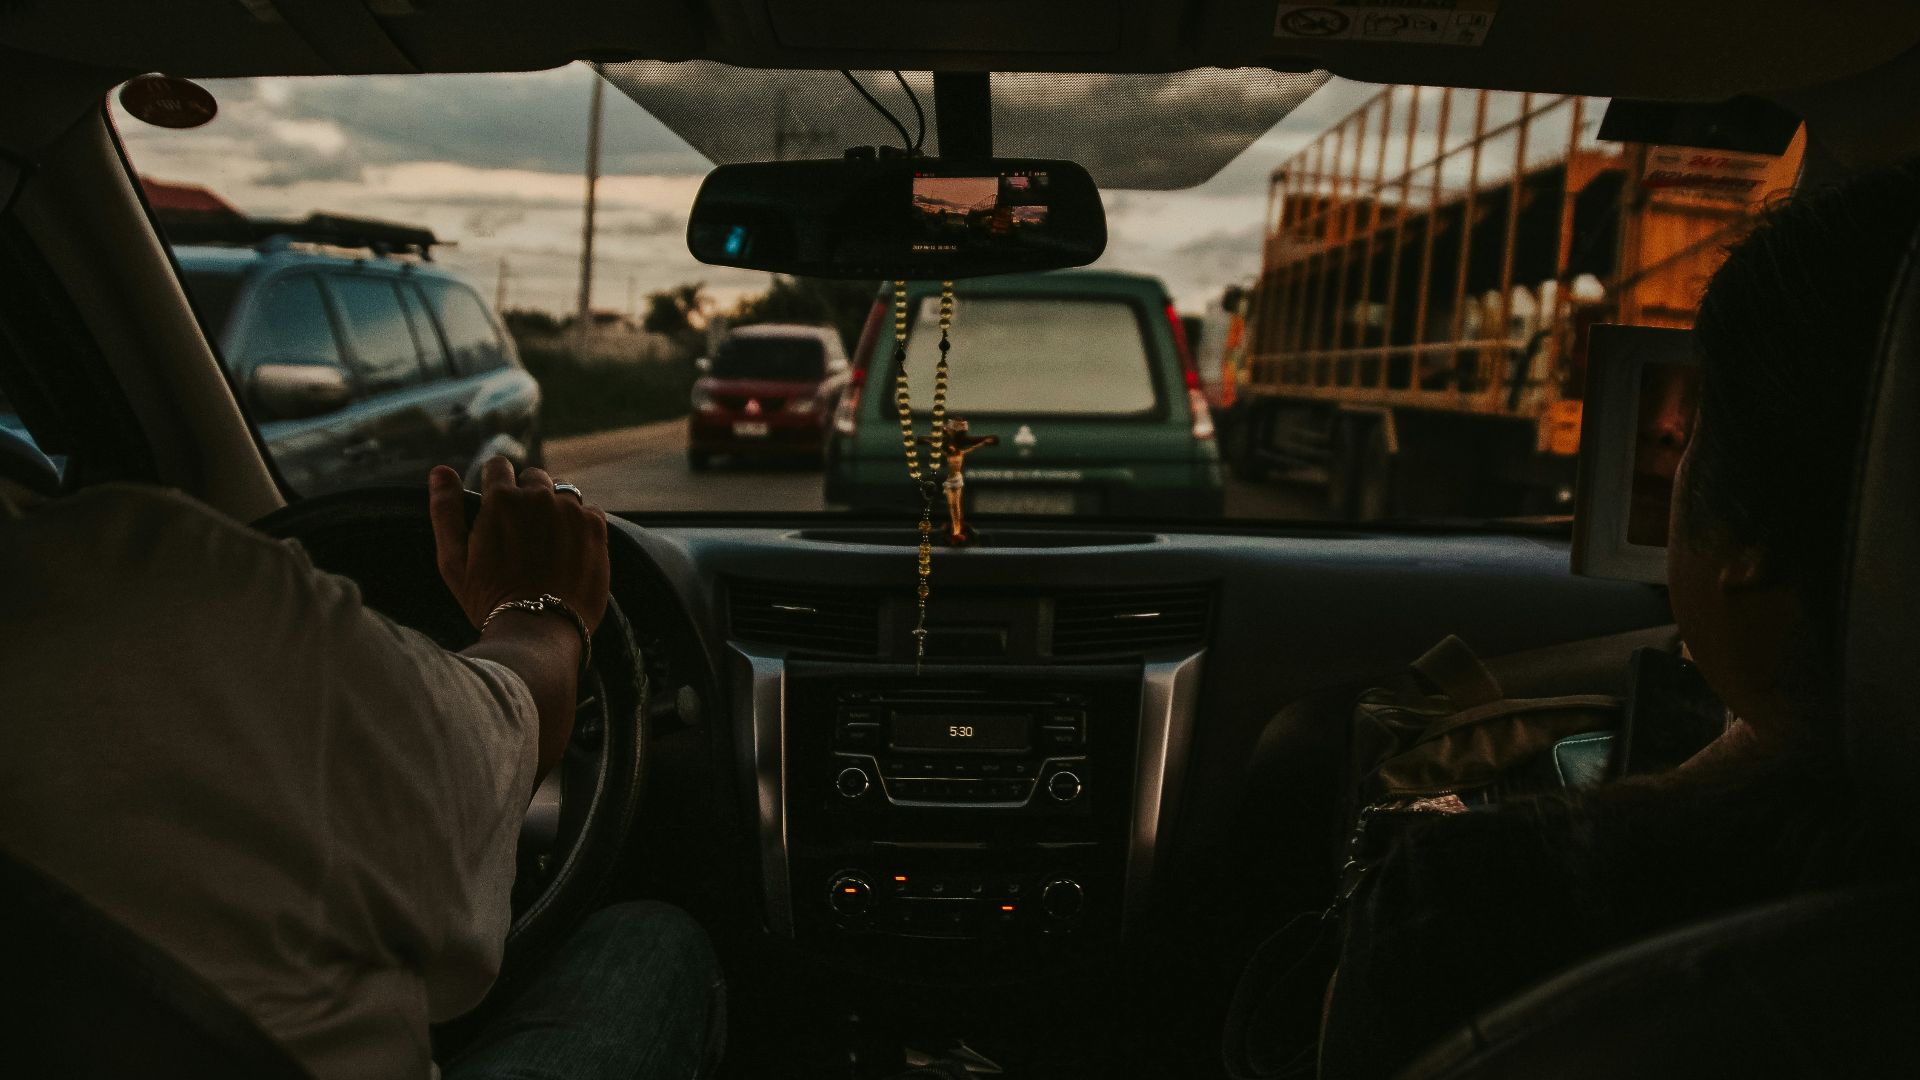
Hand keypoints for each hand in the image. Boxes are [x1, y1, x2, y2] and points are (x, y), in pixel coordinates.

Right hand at [428, 458, 609, 633]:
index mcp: (502, 499)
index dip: (496, 483)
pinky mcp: (596, 528)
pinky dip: (579, 525)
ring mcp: (571, 511)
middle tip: (522, 533)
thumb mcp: (453, 559)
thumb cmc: (489, 599)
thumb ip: (445, 510)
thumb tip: (439, 471)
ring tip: (547, 543)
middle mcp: (540, 497)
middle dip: (527, 497)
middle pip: (534, 478)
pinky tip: (569, 551)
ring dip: (555, 509)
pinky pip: (588, 511)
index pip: (499, 466)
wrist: (540, 630)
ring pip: (562, 493)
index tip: (497, 504)